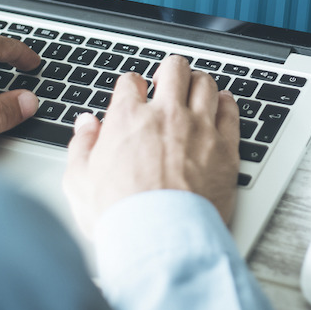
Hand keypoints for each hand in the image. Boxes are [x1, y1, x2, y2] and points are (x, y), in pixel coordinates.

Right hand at [63, 56, 240, 237]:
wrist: (160, 239)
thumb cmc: (121, 217)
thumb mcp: (79, 182)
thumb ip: (81, 146)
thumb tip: (85, 125)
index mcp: (128, 120)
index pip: (130, 82)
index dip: (131, 85)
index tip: (134, 92)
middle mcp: (166, 116)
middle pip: (174, 70)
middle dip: (170, 70)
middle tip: (168, 79)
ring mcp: (199, 129)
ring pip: (205, 84)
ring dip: (199, 82)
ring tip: (196, 87)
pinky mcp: (225, 148)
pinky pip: (230, 112)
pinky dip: (226, 103)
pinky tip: (223, 103)